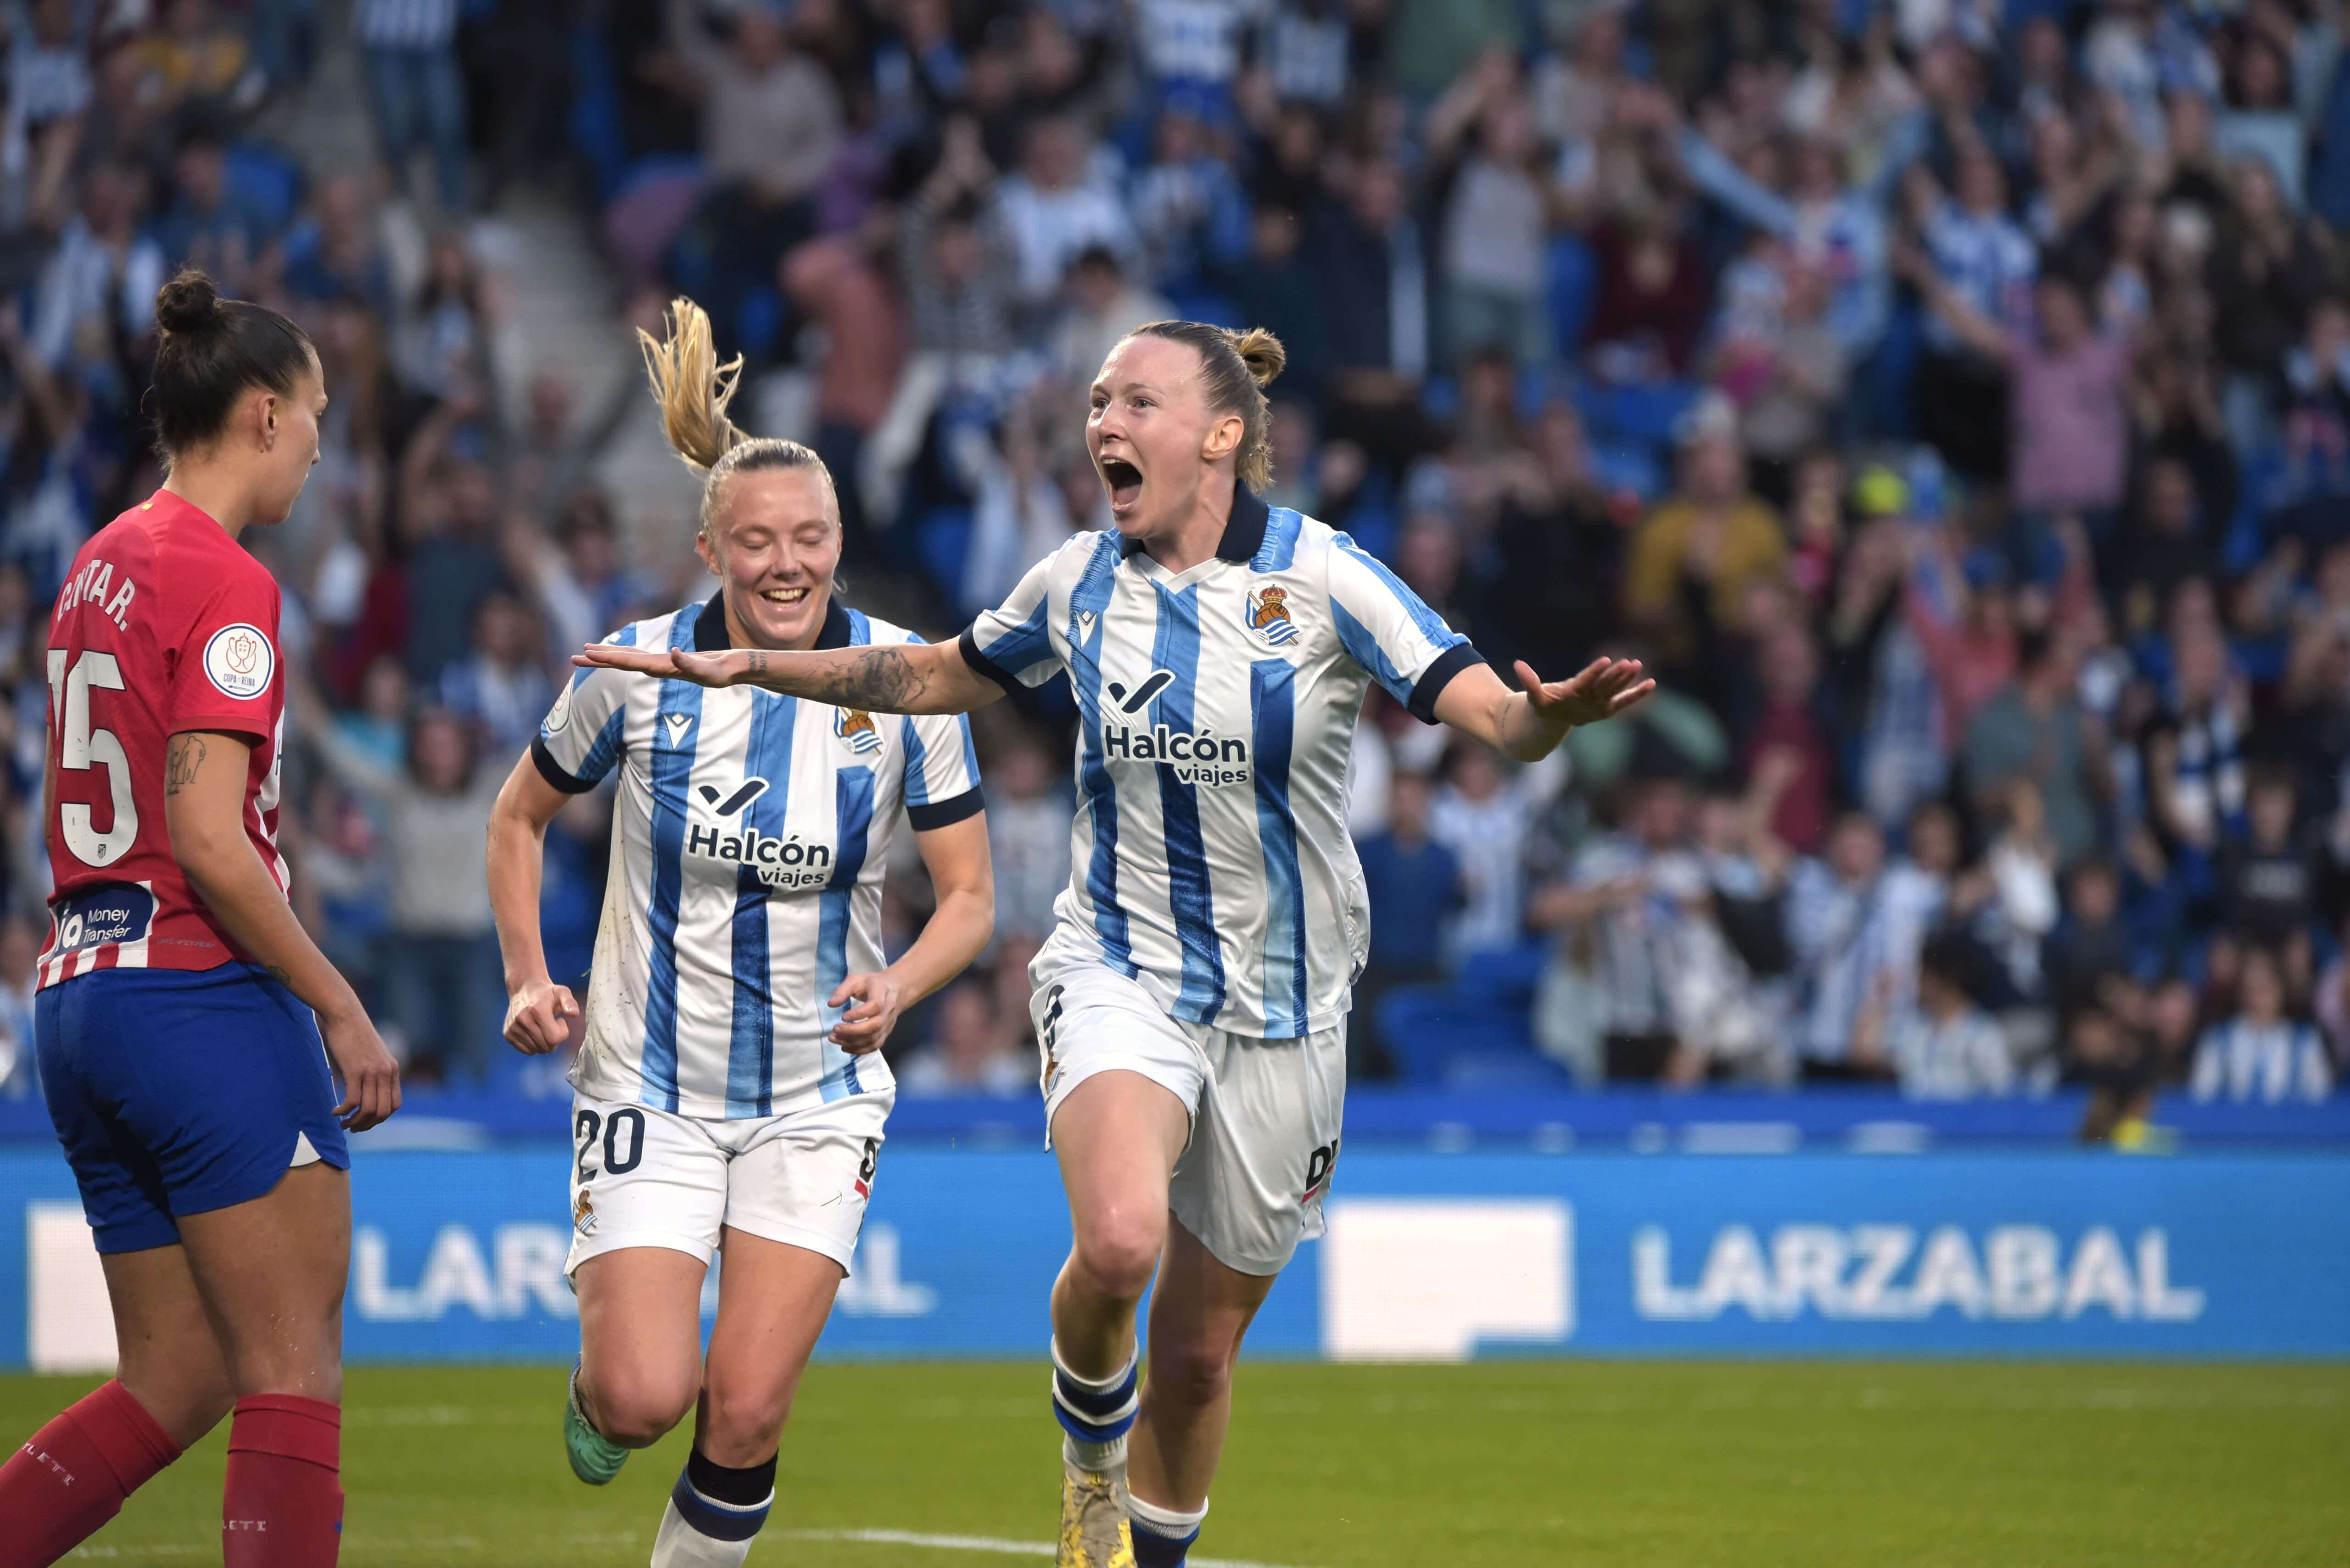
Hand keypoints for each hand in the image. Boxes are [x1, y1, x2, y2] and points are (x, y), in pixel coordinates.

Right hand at [322, 1007, 400, 1131]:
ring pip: (368, 1109)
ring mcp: (372, 1072)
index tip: (366, 1121)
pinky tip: (335, 1111)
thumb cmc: (355, 1035)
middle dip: (367, 1124)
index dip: (381, 1118)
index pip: (394, 1104)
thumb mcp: (372, 1055)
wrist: (346, 1015)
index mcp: (393, 1070)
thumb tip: (368, 1092)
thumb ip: (375, 1073)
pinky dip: (343, 1111)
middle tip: (353, 1128)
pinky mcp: (355, 1070)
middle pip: (383, 1111)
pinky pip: (352, 1100)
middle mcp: (386, 1072)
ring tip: (342, 1123)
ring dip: (354, 1121)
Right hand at [505, 979, 582, 1055]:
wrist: (523, 988)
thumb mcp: (562, 992)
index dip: (562, 1033)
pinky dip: (532, 1045)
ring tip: (541, 1027)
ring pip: (535, 1050)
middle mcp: (523, 1020)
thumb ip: (570, 1003)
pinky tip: (533, 1032)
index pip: (554, 1038)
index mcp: (538, 1010)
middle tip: (551, 1025)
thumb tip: (573, 1014)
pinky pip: (525, 1050)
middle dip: (553, 1039)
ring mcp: (513, 1028)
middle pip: (546, 1047)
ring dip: (543, 1043)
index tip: (559, 1021)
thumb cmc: (547, 993)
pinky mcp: (507, 1034)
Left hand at [574, 642, 743, 685]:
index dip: (610, 658)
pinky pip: (645, 657)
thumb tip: (673, 655)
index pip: (632, 663)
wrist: (744, 671)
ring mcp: (667, 666)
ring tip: (589, 653)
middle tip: (573, 658)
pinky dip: (629, 654)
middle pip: (625, 664)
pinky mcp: (674, 662)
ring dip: (610, 658)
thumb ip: (692, 665)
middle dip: (599, 661)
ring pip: (632, 661)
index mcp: (668, 669)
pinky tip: (623, 655)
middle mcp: (663, 669)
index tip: (589, 654)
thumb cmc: (731, 669)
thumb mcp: (713, 668)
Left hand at [828, 971, 903, 1053]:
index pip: (875, 1006)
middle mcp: (888, 1010)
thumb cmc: (872, 984)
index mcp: (881, 993)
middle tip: (834, 1030)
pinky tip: (845, 1047)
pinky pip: (875, 1046)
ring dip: (853, 1042)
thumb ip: (842, 991)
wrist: (894, 990)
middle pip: (875, 1026)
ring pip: (874, 1039)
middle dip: (852, 1031)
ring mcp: (888, 1024)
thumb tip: (831, 1004)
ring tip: (835, 1039)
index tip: (842, 1016)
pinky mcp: (886, 1033)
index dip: (859, 1014)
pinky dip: (859, 1050)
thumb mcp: (856, 980)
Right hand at [1517, 657, 1655, 729]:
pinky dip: (1638, 694)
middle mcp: (1588, 702)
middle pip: (1604, 686)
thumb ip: (1528, 681)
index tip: (1606, 660)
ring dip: (1627, 679)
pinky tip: (1651, 683)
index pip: (1585, 682)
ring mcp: (1599, 706)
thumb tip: (1517, 664)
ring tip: (1637, 664)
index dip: (1595, 672)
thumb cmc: (1544, 706)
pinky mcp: (1608, 708)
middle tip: (1628, 663)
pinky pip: (1625, 701)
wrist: (1554, 725)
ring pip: (1615, 690)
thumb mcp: (1534, 696)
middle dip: (1616, 675)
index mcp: (1571, 697)